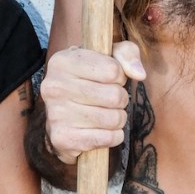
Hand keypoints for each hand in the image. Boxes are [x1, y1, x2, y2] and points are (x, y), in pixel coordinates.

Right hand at [40, 41, 145, 163]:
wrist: (61, 116)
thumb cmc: (89, 81)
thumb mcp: (107, 58)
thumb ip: (127, 54)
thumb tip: (139, 74)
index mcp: (63, 61)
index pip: (113, 70)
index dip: (120, 77)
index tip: (110, 79)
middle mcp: (54, 86)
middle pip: (115, 96)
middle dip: (120, 99)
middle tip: (109, 100)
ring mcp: (56, 114)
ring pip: (114, 119)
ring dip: (117, 119)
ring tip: (106, 114)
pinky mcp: (63, 139)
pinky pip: (107, 139)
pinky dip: (112, 137)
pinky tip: (101, 130)